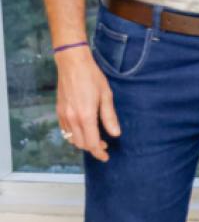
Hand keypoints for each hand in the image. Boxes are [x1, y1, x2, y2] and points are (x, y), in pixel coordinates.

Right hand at [55, 47, 120, 161]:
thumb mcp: (106, 96)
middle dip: (93, 148)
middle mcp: (72, 119)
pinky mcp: (59, 111)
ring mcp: (64, 116)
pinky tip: (83, 130)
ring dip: (83, 142)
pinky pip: (65, 131)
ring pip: (71, 139)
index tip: (106, 157)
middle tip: (104, 145)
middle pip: (81, 144)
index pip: (92, 143)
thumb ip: (109, 117)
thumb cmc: (92, 77)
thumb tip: (115, 134)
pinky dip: (74, 135)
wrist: (72, 64)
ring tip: (95, 138)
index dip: (99, 153)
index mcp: (86, 116)